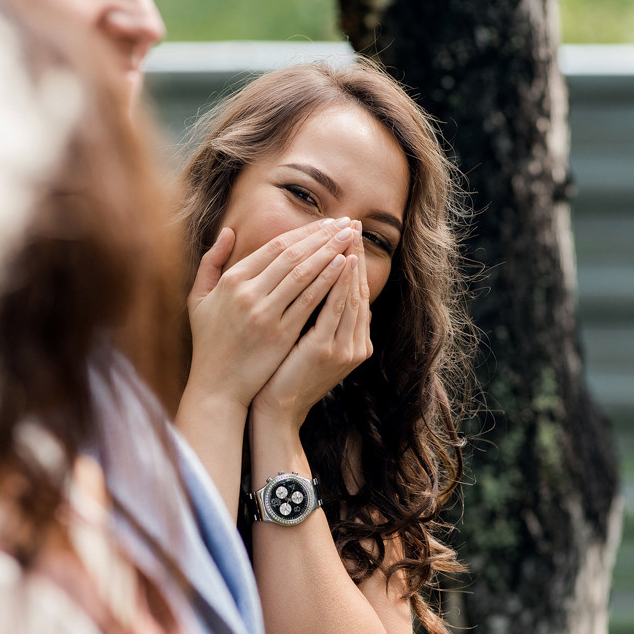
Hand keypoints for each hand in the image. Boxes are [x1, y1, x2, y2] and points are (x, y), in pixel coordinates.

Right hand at [184, 217, 356, 410]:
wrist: (217, 386)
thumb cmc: (209, 342)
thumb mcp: (200, 298)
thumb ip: (211, 262)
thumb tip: (228, 231)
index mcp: (232, 280)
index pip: (274, 246)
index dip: (303, 232)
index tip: (325, 222)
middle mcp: (247, 293)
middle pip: (293, 255)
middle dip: (323, 236)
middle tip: (346, 222)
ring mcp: (265, 314)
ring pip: (304, 274)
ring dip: (330, 252)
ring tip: (351, 238)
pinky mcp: (280, 334)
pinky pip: (309, 301)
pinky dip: (327, 281)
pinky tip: (344, 267)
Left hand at [252, 222, 371, 430]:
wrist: (275, 410)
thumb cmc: (282, 374)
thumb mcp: (304, 341)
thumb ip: (313, 313)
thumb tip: (309, 279)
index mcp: (350, 338)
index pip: (354, 291)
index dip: (352, 260)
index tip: (345, 232)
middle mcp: (355, 342)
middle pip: (358, 288)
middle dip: (354, 253)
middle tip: (353, 223)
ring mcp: (344, 347)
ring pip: (352, 295)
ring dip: (350, 261)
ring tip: (348, 232)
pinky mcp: (327, 350)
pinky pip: (336, 309)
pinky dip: (339, 283)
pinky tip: (339, 261)